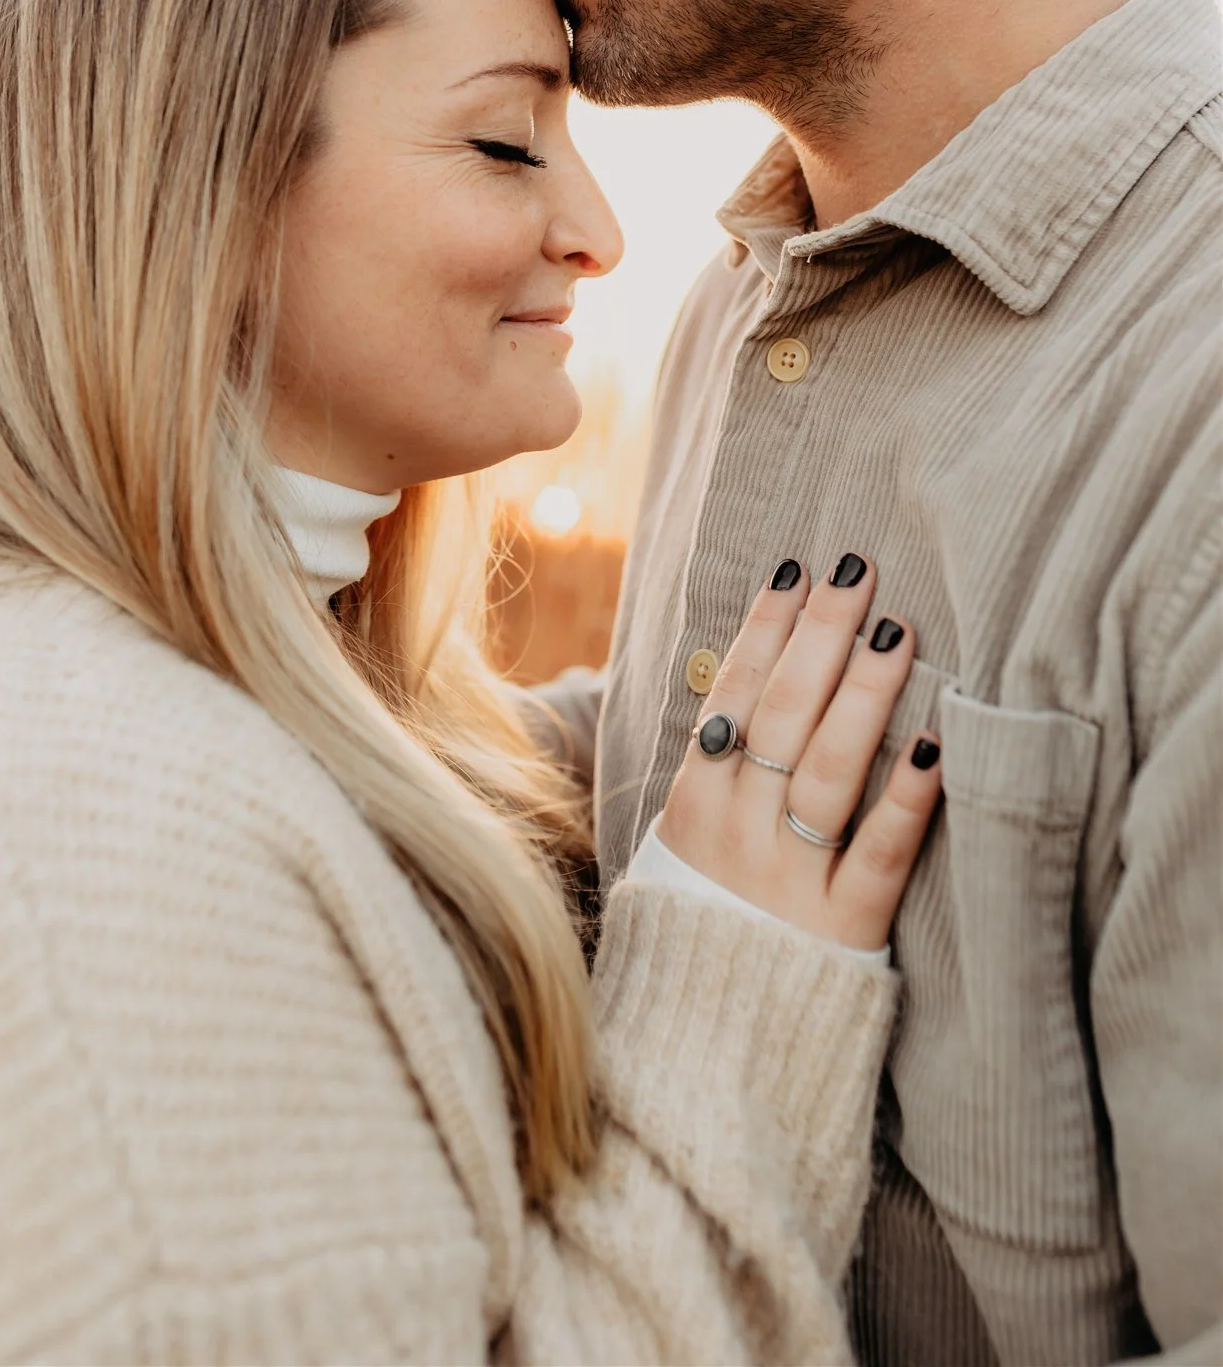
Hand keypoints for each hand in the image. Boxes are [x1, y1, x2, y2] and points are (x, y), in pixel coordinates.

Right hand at [657, 556, 941, 952]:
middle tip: (859, 570)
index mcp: (693, 803)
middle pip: (783, 714)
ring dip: (864, 692)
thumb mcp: (685, 845)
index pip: (734, 695)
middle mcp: (735, 831)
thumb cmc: (707, 926)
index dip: (767, 630)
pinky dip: (907, 801)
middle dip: (821, 633)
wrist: (702, 1048)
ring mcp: (786, 879)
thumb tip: (747, 673)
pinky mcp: (841, 931)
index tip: (798, 571)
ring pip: (828, 768)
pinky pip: (878, 855)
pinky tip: (934, 747)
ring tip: (899, 629)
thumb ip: (716, 769)